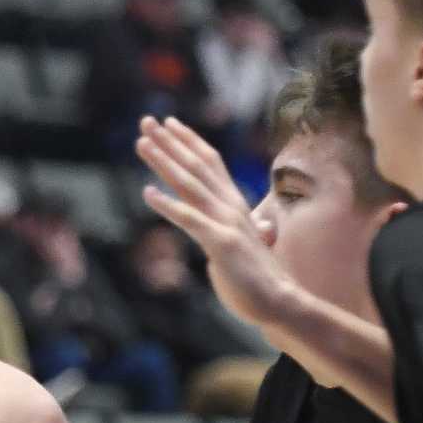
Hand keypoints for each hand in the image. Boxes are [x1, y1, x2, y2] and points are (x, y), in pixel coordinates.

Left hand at [136, 115, 299, 337]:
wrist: (280, 301)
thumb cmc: (259, 278)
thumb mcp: (244, 244)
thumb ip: (237, 230)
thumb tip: (251, 225)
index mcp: (235, 204)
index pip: (210, 163)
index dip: (189, 141)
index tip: (168, 124)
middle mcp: (231, 206)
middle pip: (196, 165)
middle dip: (170, 142)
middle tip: (145, 121)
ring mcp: (226, 223)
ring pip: (190, 184)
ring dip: (164, 162)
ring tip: (142, 143)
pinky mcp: (221, 244)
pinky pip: (190, 219)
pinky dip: (167, 204)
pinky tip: (146, 192)